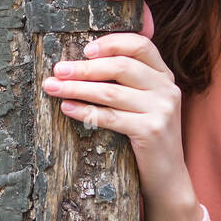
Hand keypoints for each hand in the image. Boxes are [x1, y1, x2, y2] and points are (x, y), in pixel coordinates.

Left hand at [40, 32, 187, 200]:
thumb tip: (82, 61)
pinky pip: (110, 117)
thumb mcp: (144, 103)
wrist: (168, 177)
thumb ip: (127, 81)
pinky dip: (85, 111)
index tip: (85, 49)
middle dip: (84, 67)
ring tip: (53, 87)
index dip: (112, 43)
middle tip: (58, 70)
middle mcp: (167, 89)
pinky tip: (67, 108)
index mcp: (164, 75)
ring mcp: (162, 110)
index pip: (140, 45)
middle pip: (121, 66)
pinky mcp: (151, 131)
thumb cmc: (146, 135)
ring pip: (111, 92)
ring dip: (77, 88)